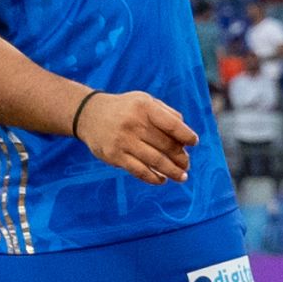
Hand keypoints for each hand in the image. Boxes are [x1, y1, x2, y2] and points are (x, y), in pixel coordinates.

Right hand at [76, 91, 197, 185]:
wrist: (89, 114)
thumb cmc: (125, 109)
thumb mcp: (144, 101)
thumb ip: (166, 114)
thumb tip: (186, 134)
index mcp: (144, 107)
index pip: (172, 124)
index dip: (186, 136)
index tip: (193, 143)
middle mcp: (134, 123)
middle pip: (166, 145)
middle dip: (181, 157)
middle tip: (187, 164)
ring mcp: (123, 140)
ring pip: (156, 161)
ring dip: (172, 171)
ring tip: (182, 176)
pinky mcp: (114, 155)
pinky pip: (139, 171)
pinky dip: (153, 178)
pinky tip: (162, 180)